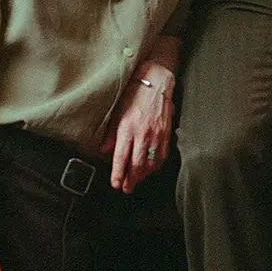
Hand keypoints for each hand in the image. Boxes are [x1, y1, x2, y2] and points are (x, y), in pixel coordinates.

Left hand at [102, 65, 174, 192]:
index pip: (121, 157)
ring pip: (151, 162)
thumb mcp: (117, 112)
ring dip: (144, 175)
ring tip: (138, 180)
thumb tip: (105, 150)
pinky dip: (156, 165)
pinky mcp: (166, 133)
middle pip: (137, 164)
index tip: (116, 184)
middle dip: (131, 179)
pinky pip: (162, 155)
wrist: (156, 82)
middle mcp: (142, 134)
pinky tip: (151, 169)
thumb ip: (110, 133)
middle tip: (127, 188)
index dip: (118, 173)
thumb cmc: (134, 94)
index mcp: (127, 128)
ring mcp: (156, 135)